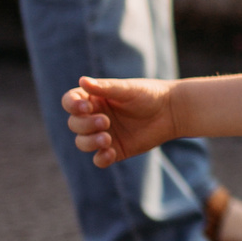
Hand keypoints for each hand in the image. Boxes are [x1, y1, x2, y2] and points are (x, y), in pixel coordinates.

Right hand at [62, 75, 179, 166]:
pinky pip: (99, 159)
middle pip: (75, 124)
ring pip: (83, 142)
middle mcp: (94, 117)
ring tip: (107, 138)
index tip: (85, 107)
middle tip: (105, 122)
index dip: (72, 106)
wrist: (171, 111)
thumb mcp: (127, 89)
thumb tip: (82, 80)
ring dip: (89, 142)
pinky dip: (101, 158)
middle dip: (85, 125)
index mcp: (93, 99)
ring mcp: (103, 134)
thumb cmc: (148, 94)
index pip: (70, 103)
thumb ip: (105, 87)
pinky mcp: (116, 150)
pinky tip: (110, 153)